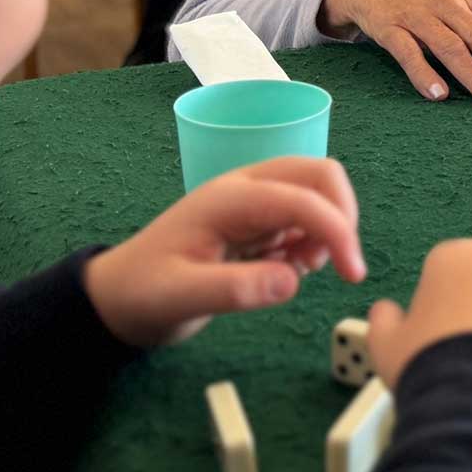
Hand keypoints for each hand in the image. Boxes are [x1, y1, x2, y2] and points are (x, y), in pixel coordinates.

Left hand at [84, 157, 365, 347]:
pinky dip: (315, 239)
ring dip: (329, 227)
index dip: (336, 229)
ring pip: (316, 192)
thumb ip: (234, 289)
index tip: (352, 274)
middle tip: (343, 266)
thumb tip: (291, 282)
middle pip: (318, 173)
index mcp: (228, 199)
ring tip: (304, 269)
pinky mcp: (257, 223)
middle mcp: (245, 190)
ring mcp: (253, 204)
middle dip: (343, 214)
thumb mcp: (181, 297)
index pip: (301, 197)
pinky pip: (304, 217)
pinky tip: (290, 269)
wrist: (119, 298)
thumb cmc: (144, 293)